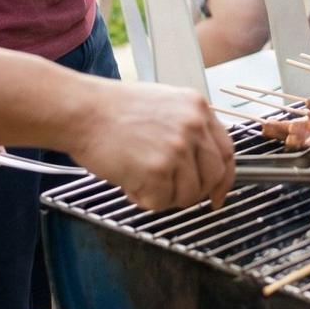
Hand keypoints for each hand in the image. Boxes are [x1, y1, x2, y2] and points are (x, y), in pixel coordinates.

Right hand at [68, 81, 235, 211]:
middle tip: (171, 193)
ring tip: (141, 179)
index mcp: (198, 108)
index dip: (224, 178)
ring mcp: (178, 148)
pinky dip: (144, 199)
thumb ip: (187, 130)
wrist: (82, 111)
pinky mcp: (158, 170)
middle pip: (214, 176)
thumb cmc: (113, 111)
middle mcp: (194, 127)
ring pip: (189, 194)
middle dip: (195, 192)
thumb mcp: (164, 106)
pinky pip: (162, 202)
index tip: (218, 194)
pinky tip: (129, 181)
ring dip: (166, 196)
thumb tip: (200, 164)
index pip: (227, 151)